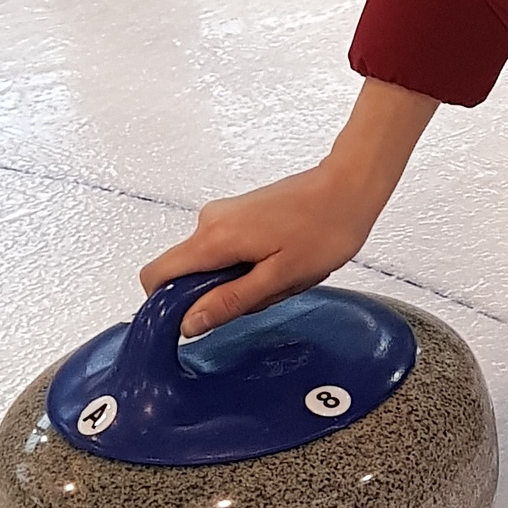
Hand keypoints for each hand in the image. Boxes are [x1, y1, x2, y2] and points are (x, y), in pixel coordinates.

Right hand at [139, 79, 438, 336]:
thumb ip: (230, 301)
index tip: (196, 320)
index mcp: (213, 238)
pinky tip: (285, 259)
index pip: (156, 274)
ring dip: (241, 280)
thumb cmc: (324, 229)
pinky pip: (229, 250)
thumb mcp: (279, 278)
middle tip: (266, 291)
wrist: (350, 184)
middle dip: (219, 294)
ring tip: (284, 273)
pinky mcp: (240, 213)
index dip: (166, 304)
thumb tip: (188, 323)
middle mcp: (209, 221)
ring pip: (212, 264)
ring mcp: (225, 215)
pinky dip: (251, 264)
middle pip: (187, 273)